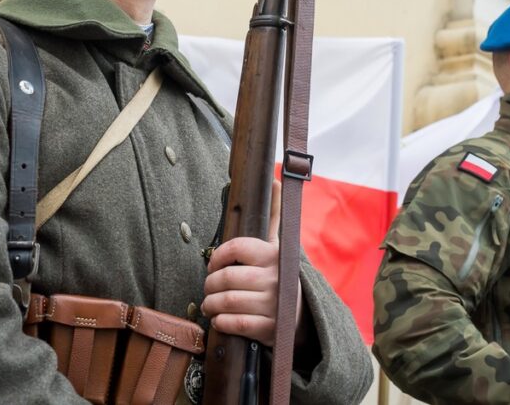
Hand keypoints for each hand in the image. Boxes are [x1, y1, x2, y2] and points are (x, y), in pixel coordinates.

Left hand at [201, 180, 304, 346]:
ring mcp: (273, 304)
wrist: (301, 315)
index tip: (212, 263)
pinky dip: (222, 322)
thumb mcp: (278, 244)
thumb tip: (274, 179)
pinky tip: (220, 318)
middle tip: (208, 287)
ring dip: (211, 303)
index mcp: (273, 255)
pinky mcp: (269, 328)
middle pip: (228, 277)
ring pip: (228, 301)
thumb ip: (275, 214)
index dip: (217, 255)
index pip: (237, 247)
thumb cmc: (279, 274)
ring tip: (209, 303)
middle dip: (210, 284)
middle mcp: (275, 278)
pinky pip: (236, 323)